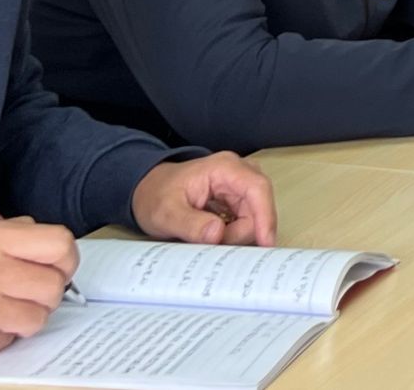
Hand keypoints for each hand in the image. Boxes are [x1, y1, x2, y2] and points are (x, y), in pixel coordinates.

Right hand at [0, 218, 78, 366]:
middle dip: (47, 292)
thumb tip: (45, 241)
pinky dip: (0, 336)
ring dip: (25, 318)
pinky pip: (9, 341)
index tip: (59, 267)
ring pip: (38, 318)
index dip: (66, 259)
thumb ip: (9, 234)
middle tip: (28, 294)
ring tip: (2, 311)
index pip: (58, 243)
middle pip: (53, 285)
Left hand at [132, 152, 276, 246]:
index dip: (265, 216)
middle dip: (242, 231)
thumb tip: (218, 233)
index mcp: (224, 168)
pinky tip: (216, 237)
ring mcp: (239, 185)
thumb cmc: (155, 195)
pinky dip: (235, 233)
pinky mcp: (238, 198)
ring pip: (255, 215)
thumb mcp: (166, 214)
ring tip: (209, 238)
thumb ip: (190, 224)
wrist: (148, 190)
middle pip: (259, 205)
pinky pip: (248, 218)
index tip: (266, 243)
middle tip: (214, 245)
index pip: (257, 188)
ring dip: (237, 233)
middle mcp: (238, 172)